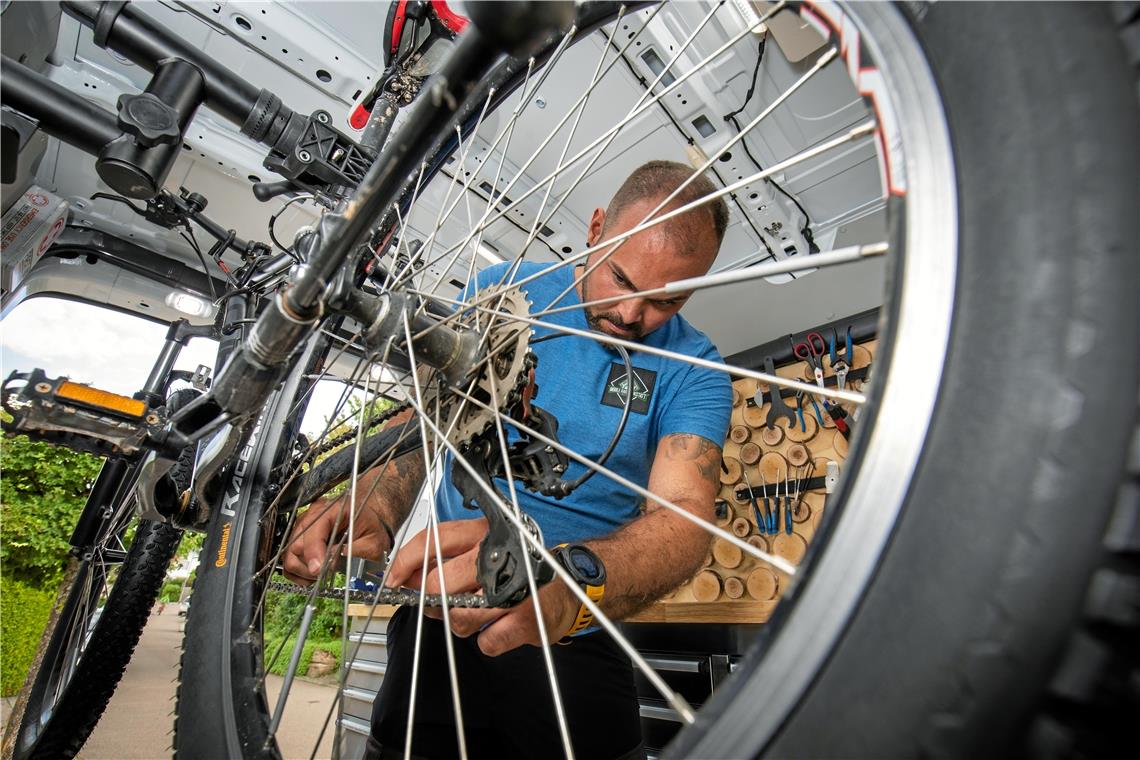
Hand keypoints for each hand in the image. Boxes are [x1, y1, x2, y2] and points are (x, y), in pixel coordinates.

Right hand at [282, 493, 391, 584]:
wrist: (368, 523)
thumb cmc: (371, 529)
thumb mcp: (373, 542)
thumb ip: (354, 551)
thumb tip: (332, 561)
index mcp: (333, 509)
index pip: (314, 529)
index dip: (314, 552)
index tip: (319, 570)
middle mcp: (314, 515)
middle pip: (297, 544)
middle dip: (309, 564)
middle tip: (324, 574)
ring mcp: (303, 526)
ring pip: (289, 554)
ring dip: (303, 570)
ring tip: (321, 574)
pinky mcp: (299, 539)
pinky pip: (289, 560)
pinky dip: (298, 572)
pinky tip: (314, 574)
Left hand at [386, 518, 579, 655]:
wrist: (569, 588)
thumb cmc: (519, 571)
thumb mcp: (484, 553)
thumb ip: (446, 561)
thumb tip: (405, 578)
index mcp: (484, 533)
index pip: (435, 539)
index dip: (407, 561)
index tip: (393, 579)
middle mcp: (499, 556)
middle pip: (441, 583)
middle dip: (433, 601)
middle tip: (439, 604)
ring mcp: (513, 588)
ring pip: (460, 618)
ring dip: (462, 624)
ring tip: (479, 615)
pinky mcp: (526, 619)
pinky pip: (486, 641)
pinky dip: (489, 640)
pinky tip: (500, 627)